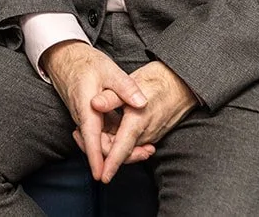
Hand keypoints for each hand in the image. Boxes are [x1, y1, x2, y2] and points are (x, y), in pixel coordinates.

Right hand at [41, 40, 149, 180]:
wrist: (66, 57)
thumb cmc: (86, 63)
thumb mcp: (109, 70)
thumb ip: (125, 87)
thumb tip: (141, 103)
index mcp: (86, 107)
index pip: (90, 137)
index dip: (96, 158)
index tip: (101, 175)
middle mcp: (83, 116)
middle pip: (98, 145)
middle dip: (119, 156)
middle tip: (147, 153)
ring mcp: (86, 118)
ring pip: (100, 142)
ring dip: (119, 149)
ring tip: (146, 149)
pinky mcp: (90, 117)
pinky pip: (101, 134)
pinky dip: (116, 140)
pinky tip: (132, 138)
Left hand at [90, 61, 197, 182]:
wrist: (181, 84)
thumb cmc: (156, 82)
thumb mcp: (131, 84)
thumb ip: (111, 97)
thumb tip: (94, 104)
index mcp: (138, 122)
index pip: (122, 149)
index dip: (111, 164)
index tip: (102, 177)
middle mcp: (145, 133)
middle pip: (121, 153)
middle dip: (101, 151)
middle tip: (77, 136)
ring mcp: (150, 134)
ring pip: (126, 148)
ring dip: (108, 144)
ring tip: (86, 131)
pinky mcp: (151, 132)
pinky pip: (132, 141)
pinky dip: (118, 139)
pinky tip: (107, 126)